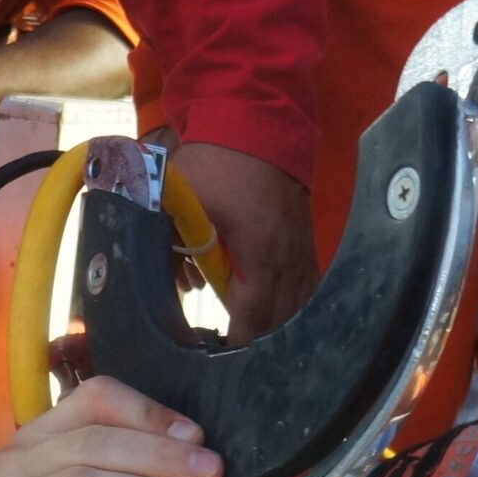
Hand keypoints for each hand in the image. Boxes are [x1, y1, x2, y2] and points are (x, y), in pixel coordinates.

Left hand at [173, 142, 317, 339]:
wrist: (255, 122)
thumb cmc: (215, 163)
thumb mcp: (184, 203)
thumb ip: (172, 245)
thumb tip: (169, 284)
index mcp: (259, 250)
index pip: (254, 313)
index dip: (239, 339)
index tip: (223, 354)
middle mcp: (287, 256)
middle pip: (281, 317)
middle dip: (258, 338)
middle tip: (233, 349)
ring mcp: (302, 248)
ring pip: (298, 304)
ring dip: (277, 323)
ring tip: (255, 335)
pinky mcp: (307, 239)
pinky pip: (308, 285)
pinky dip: (294, 302)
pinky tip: (280, 309)